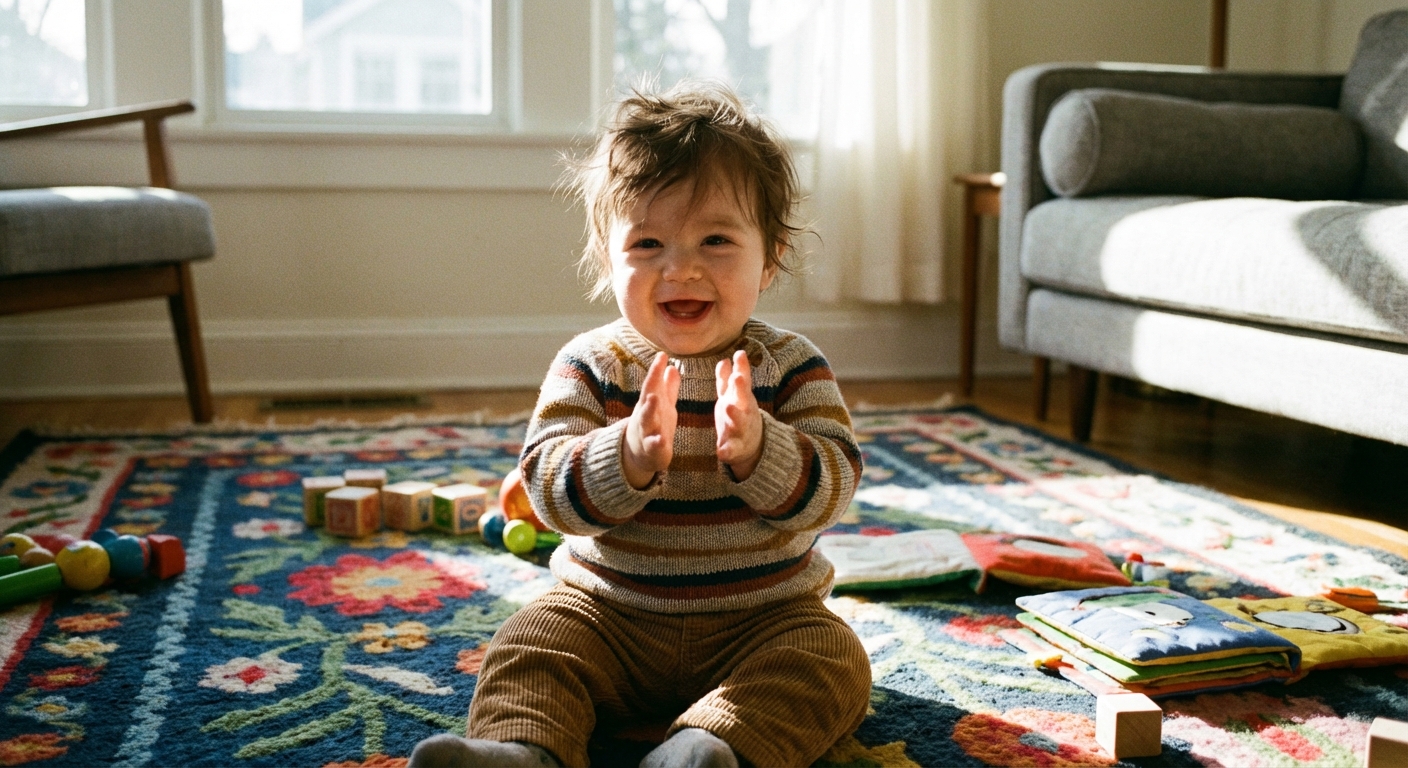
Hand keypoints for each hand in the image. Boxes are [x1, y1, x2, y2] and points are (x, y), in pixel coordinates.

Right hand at [623, 352, 678, 488]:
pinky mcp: (652, 449)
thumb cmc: (654, 425)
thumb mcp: (663, 406)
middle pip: (647, 396)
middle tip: (659, 367)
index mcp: (650, 403)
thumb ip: (668, 388)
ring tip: (655, 398)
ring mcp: (647, 431)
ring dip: (650, 408)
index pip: (652, 383)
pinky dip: (657, 443)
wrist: (640, 454)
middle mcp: (646, 414)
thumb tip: (672, 366)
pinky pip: (653, 446)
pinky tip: (662, 440)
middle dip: (652, 382)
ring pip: (646, 419)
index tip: (662, 354)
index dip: (656, 369)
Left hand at [715, 350, 763, 480]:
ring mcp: (741, 430)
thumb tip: (725, 359)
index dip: (741, 367)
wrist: (752, 444)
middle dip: (741, 388)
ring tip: (728, 407)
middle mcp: (744, 412)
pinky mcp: (735, 448)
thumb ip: (728, 379)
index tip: (739, 353)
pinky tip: (721, 452)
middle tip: (738, 377)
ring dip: (735, 415)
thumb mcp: (734, 397)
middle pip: (744, 398)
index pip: (742, 381)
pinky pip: (731, 450)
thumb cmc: (739, 415)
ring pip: (739, 422)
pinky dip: (726, 451)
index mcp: (741, 399)